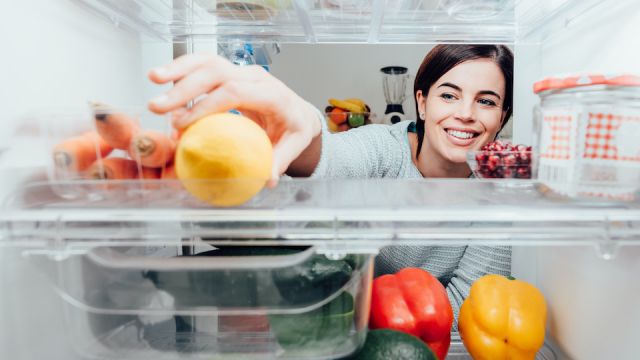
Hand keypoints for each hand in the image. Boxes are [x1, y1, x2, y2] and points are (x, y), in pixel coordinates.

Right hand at [147, 54, 320, 185]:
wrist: (297, 111)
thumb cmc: (294, 128)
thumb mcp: (294, 145)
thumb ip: (280, 160)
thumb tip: (267, 180)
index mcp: (272, 94)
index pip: (235, 92)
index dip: (206, 105)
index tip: (183, 123)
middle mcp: (256, 77)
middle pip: (217, 73)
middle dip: (185, 88)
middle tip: (159, 107)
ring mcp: (242, 71)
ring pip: (208, 62)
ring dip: (178, 69)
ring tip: (153, 78)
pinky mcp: (230, 71)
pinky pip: (204, 65)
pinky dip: (182, 68)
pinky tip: (161, 77)